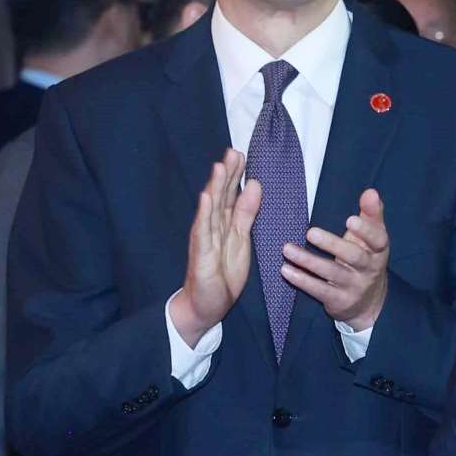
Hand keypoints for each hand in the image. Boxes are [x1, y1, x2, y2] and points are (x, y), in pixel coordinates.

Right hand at [170, 149, 261, 346]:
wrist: (206, 304)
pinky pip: (203, 232)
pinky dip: (204, 214)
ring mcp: (204, 239)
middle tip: (233, 151)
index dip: (235, 175)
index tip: (241, 154)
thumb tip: (254, 185)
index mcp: (224, 223)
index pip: (230, 194)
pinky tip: (205, 198)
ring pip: (210, 209)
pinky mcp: (201, 253)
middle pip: (220, 196)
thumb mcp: (241, 239)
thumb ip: (246, 213)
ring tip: (220, 167)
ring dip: (214, 187)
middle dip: (227, 174)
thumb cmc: (222, 272)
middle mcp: (211, 227)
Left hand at [280, 188, 389, 330]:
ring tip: (287, 249)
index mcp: (378, 251)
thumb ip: (371, 214)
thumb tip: (370, 191)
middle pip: (354, 257)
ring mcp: (354, 287)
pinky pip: (320, 290)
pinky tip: (286, 271)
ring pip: (332, 273)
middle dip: (333, 245)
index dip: (366, 231)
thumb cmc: (365, 259)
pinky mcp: (339, 301)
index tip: (350, 219)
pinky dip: (303, 281)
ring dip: (309, 261)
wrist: (368, 302)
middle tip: (310, 232)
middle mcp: (369, 269)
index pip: (378, 240)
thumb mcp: (372, 239)